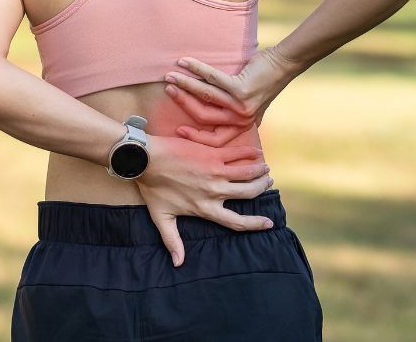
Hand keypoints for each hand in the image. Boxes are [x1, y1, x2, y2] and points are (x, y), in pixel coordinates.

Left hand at [135, 133, 273, 267]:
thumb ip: (172, 241)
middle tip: (267, 181)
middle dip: (261, 187)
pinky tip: (257, 153)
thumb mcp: (161, 218)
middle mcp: (214, 192)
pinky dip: (250, 154)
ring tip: (265, 168)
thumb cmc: (152, 188)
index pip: (236, 221)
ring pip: (247, 173)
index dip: (255, 224)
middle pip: (248, 193)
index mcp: (205, 209)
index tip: (269, 223)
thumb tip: (178, 263)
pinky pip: (237, 154)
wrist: (146, 159)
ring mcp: (215, 171)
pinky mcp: (211, 154)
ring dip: (259, 170)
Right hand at [163, 46, 303, 147]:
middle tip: (167, 90)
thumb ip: (234, 113)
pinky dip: (196, 69)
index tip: (179, 130)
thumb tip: (211, 120)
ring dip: (185, 84)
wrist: (282, 65)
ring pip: (205, 96)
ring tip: (170, 76)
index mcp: (241, 125)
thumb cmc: (261, 81)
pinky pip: (212, 78)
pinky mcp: (241, 89)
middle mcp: (241, 119)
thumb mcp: (248, 105)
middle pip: (204, 116)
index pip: (215, 140)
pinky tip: (184, 62)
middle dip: (182, 103)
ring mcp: (241, 105)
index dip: (195, 137)